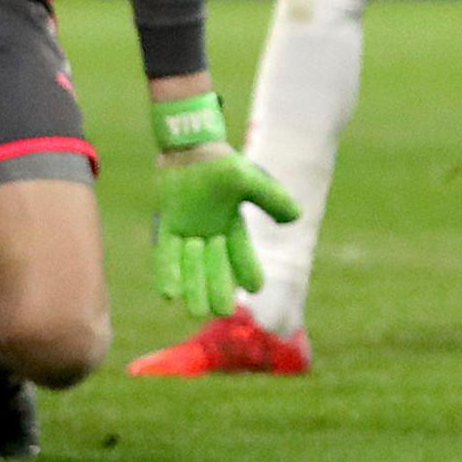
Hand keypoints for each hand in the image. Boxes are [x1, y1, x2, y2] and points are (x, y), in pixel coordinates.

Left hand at [151, 106, 300, 321]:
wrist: (189, 150)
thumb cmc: (222, 164)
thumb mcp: (251, 179)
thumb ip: (271, 198)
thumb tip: (295, 219)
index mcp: (233, 226)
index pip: (242, 253)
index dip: (248, 270)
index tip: (255, 288)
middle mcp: (211, 234)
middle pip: (216, 266)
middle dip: (219, 287)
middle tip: (222, 311)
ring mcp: (188, 232)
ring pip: (192, 266)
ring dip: (195, 287)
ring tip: (198, 311)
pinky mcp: (168, 229)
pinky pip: (166, 256)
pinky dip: (169, 274)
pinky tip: (169, 294)